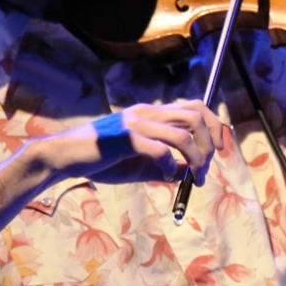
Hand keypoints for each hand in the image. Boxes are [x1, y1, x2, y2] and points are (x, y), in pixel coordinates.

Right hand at [39, 101, 224, 185]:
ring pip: (184, 134)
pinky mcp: (126, 137)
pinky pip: (160, 150)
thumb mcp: (139, 164)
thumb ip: (164, 167)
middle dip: (210, 144)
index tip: (220, 150)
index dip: (215, 126)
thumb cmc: (100, 160)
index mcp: (151, 113)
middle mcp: (147, 112)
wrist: (65, 157)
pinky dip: (169, 166)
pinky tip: (162, 175)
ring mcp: (136, 123)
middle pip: (196, 116)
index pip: (195, 107)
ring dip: (196, 159)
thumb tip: (189, 175)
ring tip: (194, 178)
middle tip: (205, 170)